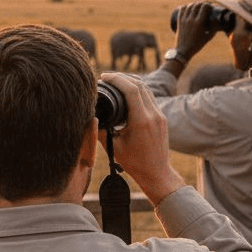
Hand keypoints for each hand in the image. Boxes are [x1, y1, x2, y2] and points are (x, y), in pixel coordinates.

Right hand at [98, 73, 185, 205]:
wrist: (157, 173)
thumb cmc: (134, 163)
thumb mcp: (114, 147)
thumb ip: (101, 130)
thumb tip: (90, 116)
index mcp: (141, 121)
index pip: (131, 89)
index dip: (117, 79)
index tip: (104, 77)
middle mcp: (153, 115)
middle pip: (139, 84)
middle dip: (122, 77)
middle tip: (107, 77)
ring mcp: (159, 115)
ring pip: (146, 89)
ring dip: (131, 82)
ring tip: (116, 83)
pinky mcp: (161, 118)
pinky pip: (150, 97)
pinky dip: (138, 91)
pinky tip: (128, 93)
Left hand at [172, 2, 217, 59]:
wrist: (183, 51)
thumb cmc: (197, 45)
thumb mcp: (208, 37)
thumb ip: (214, 30)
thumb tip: (219, 23)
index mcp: (199, 22)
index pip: (204, 7)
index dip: (208, 4)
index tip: (210, 6)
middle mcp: (191, 19)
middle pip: (197, 5)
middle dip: (202, 3)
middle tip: (205, 6)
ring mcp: (184, 20)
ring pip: (189, 6)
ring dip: (194, 4)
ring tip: (198, 6)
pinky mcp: (179, 21)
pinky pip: (182, 10)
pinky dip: (186, 6)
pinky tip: (188, 7)